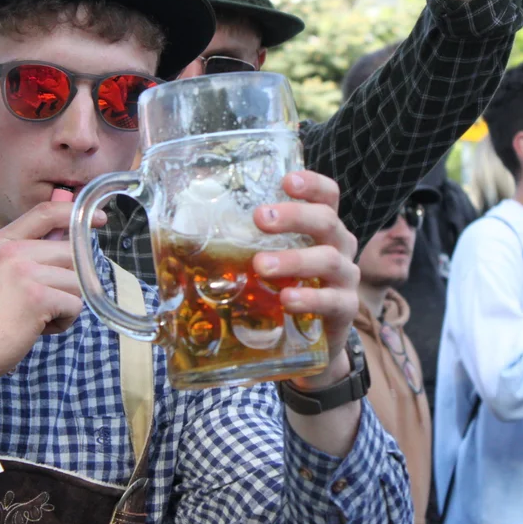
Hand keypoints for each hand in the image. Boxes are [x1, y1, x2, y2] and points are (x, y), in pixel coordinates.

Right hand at [0, 202, 106, 389]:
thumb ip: (24, 255)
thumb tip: (67, 242)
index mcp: (1, 242)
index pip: (45, 212)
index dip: (74, 213)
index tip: (98, 218)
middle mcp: (13, 252)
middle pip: (72, 251)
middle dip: (70, 279)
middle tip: (47, 301)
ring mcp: (26, 273)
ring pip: (77, 281)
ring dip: (66, 304)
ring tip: (37, 318)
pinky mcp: (38, 297)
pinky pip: (75, 304)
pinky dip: (64, 322)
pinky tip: (39, 329)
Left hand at [250, 171, 359, 388]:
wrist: (314, 342)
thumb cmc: (287, 289)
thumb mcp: (271, 263)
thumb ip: (245, 248)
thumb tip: (177, 239)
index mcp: (322, 228)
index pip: (326, 196)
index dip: (312, 184)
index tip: (286, 181)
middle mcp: (339, 247)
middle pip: (326, 221)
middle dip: (294, 216)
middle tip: (260, 218)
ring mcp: (345, 278)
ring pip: (328, 259)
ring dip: (294, 260)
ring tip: (261, 266)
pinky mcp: (345, 310)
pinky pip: (333, 300)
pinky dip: (309, 298)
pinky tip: (287, 300)